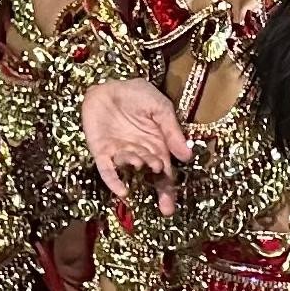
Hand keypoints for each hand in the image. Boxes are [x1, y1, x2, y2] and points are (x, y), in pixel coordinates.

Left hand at [79, 79, 193, 212]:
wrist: (108, 84)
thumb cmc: (137, 94)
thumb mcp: (160, 108)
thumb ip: (172, 131)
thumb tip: (187, 156)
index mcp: (158, 145)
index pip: (164, 172)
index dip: (167, 189)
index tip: (170, 206)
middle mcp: (140, 153)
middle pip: (149, 178)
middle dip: (157, 191)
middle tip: (165, 206)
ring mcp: (120, 153)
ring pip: (131, 170)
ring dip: (137, 171)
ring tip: (142, 163)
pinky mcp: (102, 151)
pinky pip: (107, 170)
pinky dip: (114, 181)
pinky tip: (121, 191)